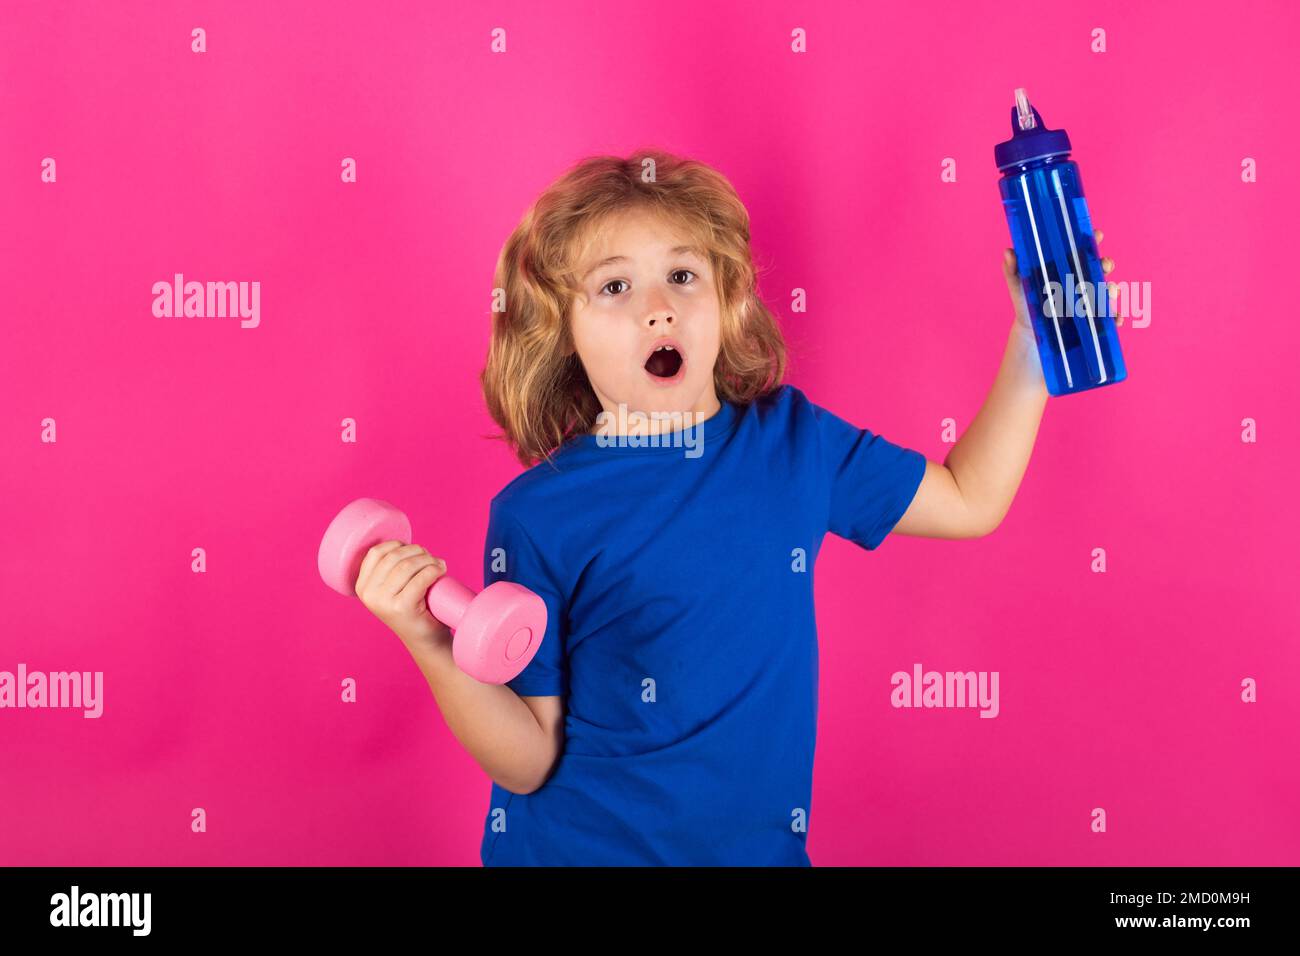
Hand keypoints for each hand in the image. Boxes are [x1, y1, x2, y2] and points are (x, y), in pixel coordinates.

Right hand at [355, 541, 452, 654]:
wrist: (426, 640)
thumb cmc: (414, 608)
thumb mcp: (393, 587)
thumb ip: (389, 568)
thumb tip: (404, 543)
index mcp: (362, 586)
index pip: (376, 552)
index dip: (399, 544)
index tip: (414, 551)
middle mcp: (368, 594)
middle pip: (394, 557)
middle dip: (417, 551)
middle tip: (431, 559)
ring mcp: (384, 602)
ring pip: (407, 565)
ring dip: (428, 560)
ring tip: (438, 565)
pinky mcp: (402, 608)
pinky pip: (420, 578)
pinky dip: (434, 569)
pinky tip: (441, 571)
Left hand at [1002, 228, 1118, 330]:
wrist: (1030, 329)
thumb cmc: (1026, 300)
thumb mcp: (1019, 283)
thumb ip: (1013, 269)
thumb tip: (1008, 252)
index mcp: (1067, 265)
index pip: (1083, 248)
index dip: (1092, 239)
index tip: (1096, 234)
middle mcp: (1083, 278)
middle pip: (1101, 266)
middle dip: (1106, 263)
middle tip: (1104, 265)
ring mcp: (1090, 296)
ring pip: (1109, 289)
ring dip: (1113, 289)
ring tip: (1108, 292)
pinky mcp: (1093, 315)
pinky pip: (1109, 316)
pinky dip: (1116, 317)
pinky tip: (1115, 320)